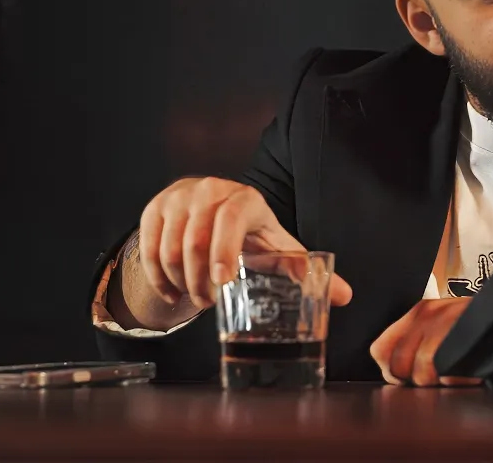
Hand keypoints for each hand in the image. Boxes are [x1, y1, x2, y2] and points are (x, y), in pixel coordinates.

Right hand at [137, 176, 352, 308]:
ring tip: (194, 296)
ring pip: (169, 246)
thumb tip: (345, 295)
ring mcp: (179, 197)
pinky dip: (157, 277)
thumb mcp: (275, 247)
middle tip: (209, 301)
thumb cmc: (249, 234)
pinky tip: (172, 291)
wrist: (210, 210)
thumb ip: (303, 268)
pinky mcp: (155, 208)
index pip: (232, 217)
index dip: (225, 250)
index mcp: (246, 199)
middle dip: (200, 278)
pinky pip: (148, 247)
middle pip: (196, 237)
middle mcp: (210, 190)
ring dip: (179, 281)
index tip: (222, 283)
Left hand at [369, 297, 480, 386]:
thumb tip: (397, 375)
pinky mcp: (461, 335)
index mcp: (417, 313)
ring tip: (455, 373)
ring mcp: (444, 323)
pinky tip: (466, 373)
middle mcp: (426, 315)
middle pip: (398, 367)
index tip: (406, 378)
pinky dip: (455, 379)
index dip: (392, 371)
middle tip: (437, 378)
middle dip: (415, 381)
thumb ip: (418, 344)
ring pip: (420, 373)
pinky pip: (444, 371)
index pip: (380, 350)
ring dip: (437, 382)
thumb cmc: (481, 326)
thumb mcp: (442, 328)